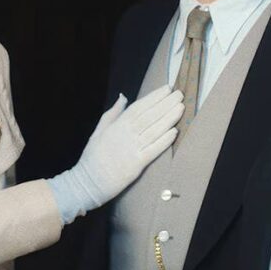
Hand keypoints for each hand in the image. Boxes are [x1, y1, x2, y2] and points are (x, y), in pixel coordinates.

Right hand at [48, 85, 183, 222]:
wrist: (89, 181)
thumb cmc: (93, 156)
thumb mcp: (99, 129)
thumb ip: (113, 113)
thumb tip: (123, 97)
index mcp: (117, 125)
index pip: (139, 107)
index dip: (154, 97)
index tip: (167, 88)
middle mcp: (126, 134)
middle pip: (150, 116)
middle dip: (166, 104)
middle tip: (180, 94)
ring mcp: (132, 149)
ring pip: (154, 130)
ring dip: (169, 118)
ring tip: (181, 108)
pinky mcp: (137, 164)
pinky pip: (153, 150)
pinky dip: (164, 141)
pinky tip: (175, 132)